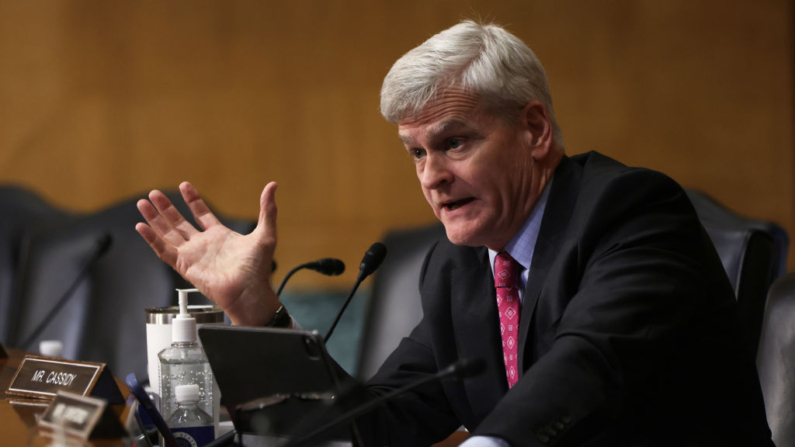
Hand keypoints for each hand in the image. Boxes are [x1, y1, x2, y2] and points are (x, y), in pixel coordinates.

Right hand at [135, 181, 279, 325]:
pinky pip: (163, 250)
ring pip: (167, 234)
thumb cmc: (257, 269)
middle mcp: (203, 245)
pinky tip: (142, 226)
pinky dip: (152, 239)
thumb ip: (267, 210)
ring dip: (155, 219)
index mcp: (220, 235)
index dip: (193, 200)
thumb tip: (272, 186)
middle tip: (154, 194)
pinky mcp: (184, 266)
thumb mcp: (265, 233)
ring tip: (143, 203)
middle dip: (166, 208)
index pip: (201, 213)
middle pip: (179, 222)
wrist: (249, 290)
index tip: (184, 185)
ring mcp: (192, 255)